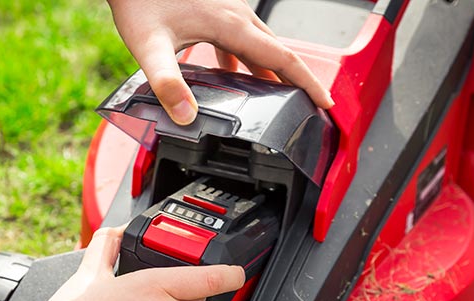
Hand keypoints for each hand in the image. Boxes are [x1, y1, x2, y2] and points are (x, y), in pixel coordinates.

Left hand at [106, 0, 333, 125]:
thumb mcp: (149, 46)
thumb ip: (167, 83)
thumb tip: (185, 115)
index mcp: (231, 26)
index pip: (283, 59)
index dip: (308, 83)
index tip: (325, 103)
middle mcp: (236, 15)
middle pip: (278, 52)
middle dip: (297, 81)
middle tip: (308, 107)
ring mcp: (227, 10)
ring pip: (260, 45)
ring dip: (271, 71)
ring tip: (274, 98)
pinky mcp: (214, 9)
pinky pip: (241, 38)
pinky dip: (246, 60)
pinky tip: (231, 75)